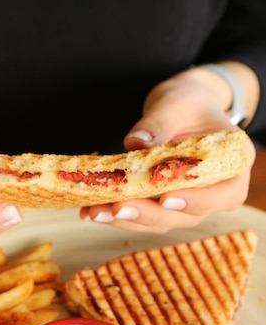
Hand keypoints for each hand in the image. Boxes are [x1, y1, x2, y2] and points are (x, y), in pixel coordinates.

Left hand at [80, 65, 256, 231]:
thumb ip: (159, 122)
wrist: (180, 109)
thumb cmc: (186, 103)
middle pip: (188, 214)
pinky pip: (144, 214)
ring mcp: (188, 201)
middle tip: (117, 208)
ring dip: (127, 220)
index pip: (226, 193)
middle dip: (150, 215)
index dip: (199, 201)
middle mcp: (215, 190)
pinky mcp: (163, 204)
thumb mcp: (176, 103)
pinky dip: (117, 214)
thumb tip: (136, 142)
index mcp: (232, 164)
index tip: (167, 198)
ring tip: (94, 212)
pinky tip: (91, 210)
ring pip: (162, 221)